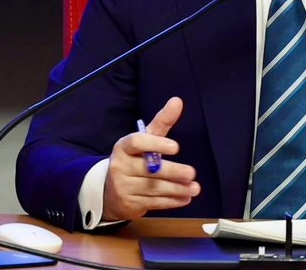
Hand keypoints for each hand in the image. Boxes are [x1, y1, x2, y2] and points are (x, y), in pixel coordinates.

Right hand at [102, 97, 200, 220]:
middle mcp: (120, 166)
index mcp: (123, 147)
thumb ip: (162, 122)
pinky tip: (185, 198)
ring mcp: (123, 187)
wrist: (111, 190)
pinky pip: (154, 203)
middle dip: (172, 172)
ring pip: (153, 188)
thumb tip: (177, 100)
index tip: (176, 147)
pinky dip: (172, 202)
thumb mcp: (146, 139)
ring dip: (177, 189)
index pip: (137, 142)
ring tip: (195, 188)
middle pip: (148, 169)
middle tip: (192, 173)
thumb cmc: (134, 159)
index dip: (156, 144)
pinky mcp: (129, 204)